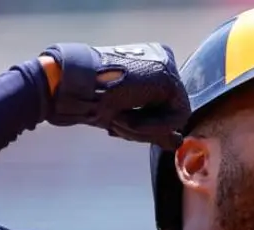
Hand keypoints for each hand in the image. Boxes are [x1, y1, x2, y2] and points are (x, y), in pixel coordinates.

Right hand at [37, 42, 189, 150]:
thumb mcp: (124, 115)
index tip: (116, 123)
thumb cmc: (90, 98)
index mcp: (150, 65)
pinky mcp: (168, 80)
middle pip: (169, 110)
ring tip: (118, 120)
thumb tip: (176, 143)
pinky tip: (126, 117)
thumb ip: (151, 128)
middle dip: (144, 127)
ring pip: (174, 116)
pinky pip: (175, 117)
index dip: (141, 123)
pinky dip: (150, 126)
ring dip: (144, 129)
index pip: (160, 105)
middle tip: (117, 124)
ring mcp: (167, 68)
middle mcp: (162, 62)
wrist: (76, 84)